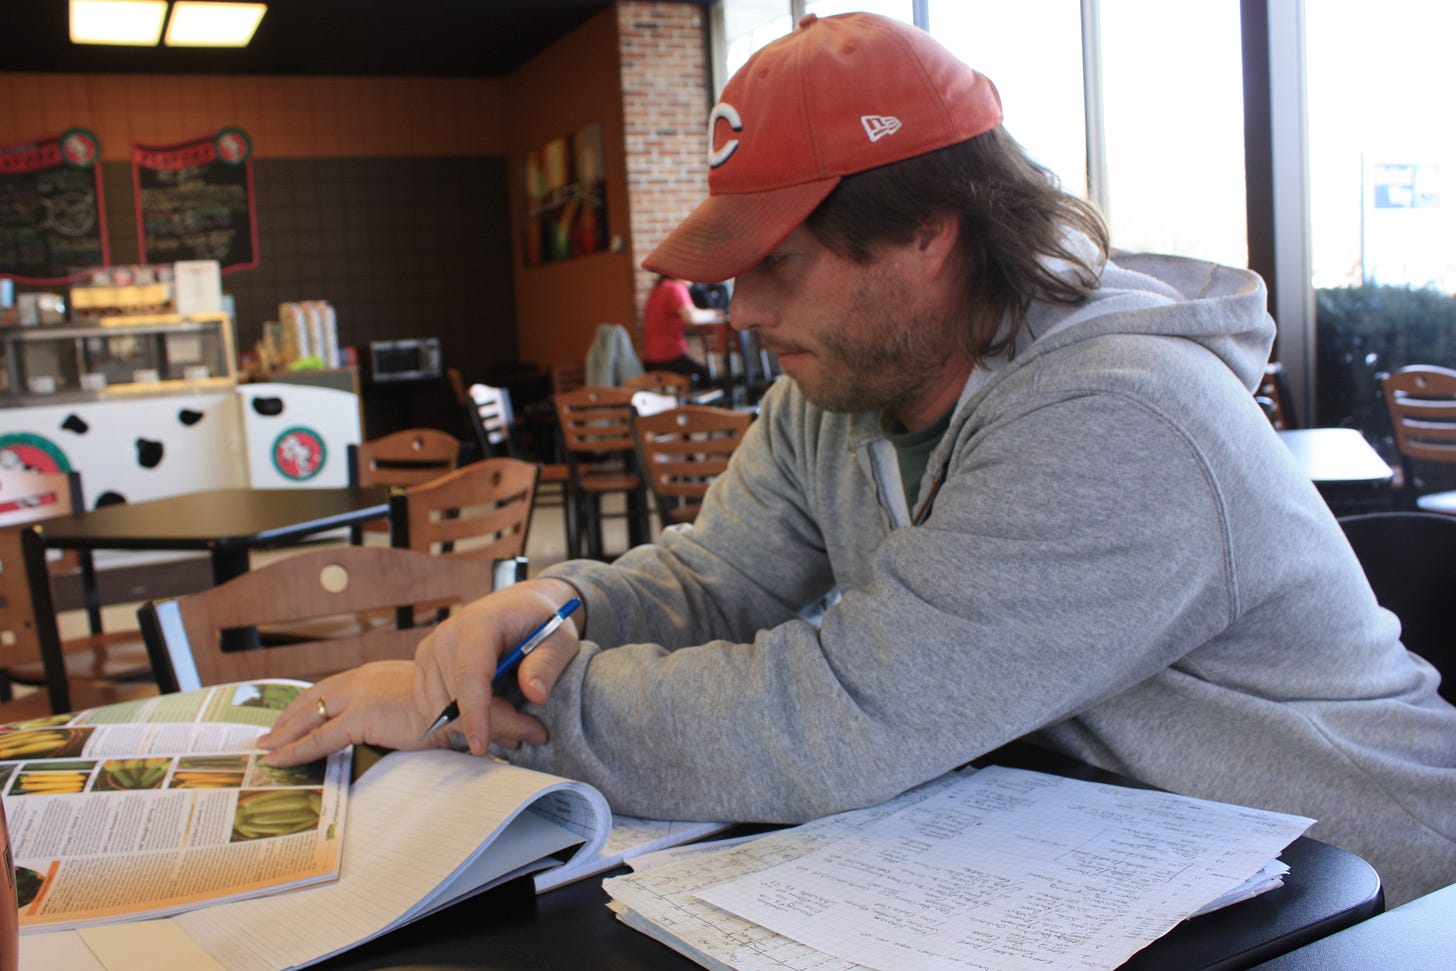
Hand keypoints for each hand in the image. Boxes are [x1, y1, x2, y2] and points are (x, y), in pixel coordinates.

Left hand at [259, 660, 446, 765]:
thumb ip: (389, 706)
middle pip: (311, 700)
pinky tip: (279, 761)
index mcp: (371, 673)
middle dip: (287, 719)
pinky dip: (295, 751)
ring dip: (284, 735)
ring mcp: (358, 697)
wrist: (458, 707)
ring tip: (266, 749)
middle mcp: (360, 679)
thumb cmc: (443, 706)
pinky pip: (319, 739)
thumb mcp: (409, 700)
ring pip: (309, 718)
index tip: (291, 718)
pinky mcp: (360, 718)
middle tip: (269, 736)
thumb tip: (383, 720)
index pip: (328, 688)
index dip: (306, 704)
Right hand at [413, 578, 582, 756]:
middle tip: (535, 733)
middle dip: (496, 725)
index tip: (481, 746)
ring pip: (444, 711)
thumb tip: (534, 694)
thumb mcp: (560, 638)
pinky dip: (464, 722)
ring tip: (518, 727)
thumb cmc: (541, 621)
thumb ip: (548, 663)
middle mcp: (447, 636)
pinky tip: (494, 717)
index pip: (469, 674)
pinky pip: (436, 709)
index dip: (474, 713)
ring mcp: (431, 652)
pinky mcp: (425, 667)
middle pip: (458, 699)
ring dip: (481, 726)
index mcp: (479, 624)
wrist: (519, 606)